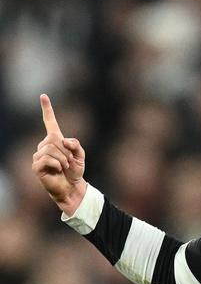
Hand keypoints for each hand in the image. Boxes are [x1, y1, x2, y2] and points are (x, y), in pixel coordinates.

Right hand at [32, 94, 86, 214]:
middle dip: (66, 151)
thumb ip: (76, 145)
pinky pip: (48, 159)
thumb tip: (63, 140)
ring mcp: (39, 155)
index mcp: (55, 140)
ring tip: (64, 167)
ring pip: (51, 149)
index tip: (43, 96)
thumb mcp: (81, 155)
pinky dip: (57, 165)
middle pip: (54, 139)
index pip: (50, 122)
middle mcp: (44, 145)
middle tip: (69, 162)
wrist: (72, 187)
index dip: (47, 109)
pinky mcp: (36, 165)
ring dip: (63, 159)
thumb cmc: (75, 171)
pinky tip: (57, 170)